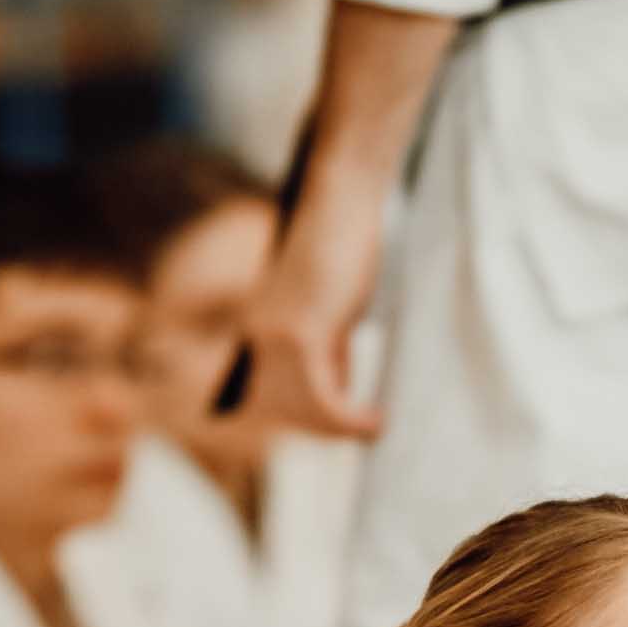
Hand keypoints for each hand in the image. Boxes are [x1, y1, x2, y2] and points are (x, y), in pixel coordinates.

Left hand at [236, 166, 388, 441]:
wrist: (336, 200)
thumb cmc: (339, 246)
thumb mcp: (330, 310)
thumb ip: (326, 349)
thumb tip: (338, 388)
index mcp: (255, 332)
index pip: (265, 400)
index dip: (306, 421)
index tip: (344, 424)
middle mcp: (253, 337)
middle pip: (284, 412)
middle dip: (327, 427)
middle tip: (366, 426)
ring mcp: (273, 337)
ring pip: (303, 410)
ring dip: (342, 426)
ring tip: (374, 424)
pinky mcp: (300, 333)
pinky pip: (322, 396)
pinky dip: (348, 417)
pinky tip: (374, 419)